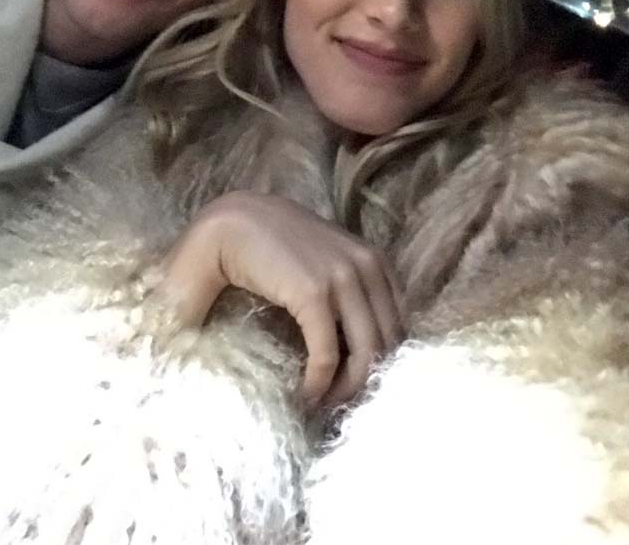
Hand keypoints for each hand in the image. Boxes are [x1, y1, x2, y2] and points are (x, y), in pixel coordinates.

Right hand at [157, 191, 403, 407]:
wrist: (229, 225)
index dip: (383, 364)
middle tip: (341, 404)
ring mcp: (343, 277)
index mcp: (374, 262)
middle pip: (390, 345)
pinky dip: (318, 383)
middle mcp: (368, 267)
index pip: (399, 326)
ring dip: (345, 390)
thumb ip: (344, 294)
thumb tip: (357, 349)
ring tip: (323, 404)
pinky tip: (304, 395)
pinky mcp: (314, 292)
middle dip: (369, 382)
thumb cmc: (271, 249)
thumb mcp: (320, 266)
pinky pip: (327, 355)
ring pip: (367, 356)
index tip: (358, 387)